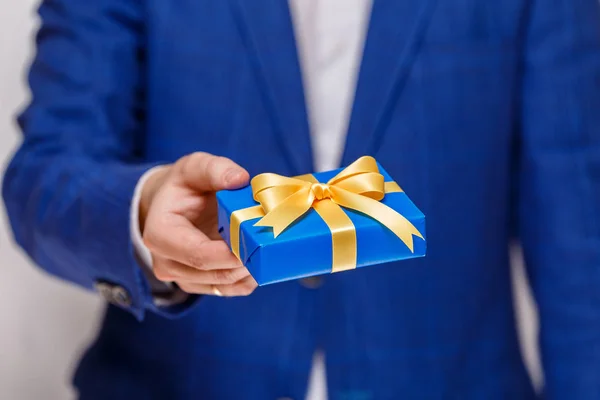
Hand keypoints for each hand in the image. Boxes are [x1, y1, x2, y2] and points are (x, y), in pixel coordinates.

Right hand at [140, 152, 257, 296]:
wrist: (174, 205)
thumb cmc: (184, 186)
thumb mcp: (195, 167)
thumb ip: (215, 169)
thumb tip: (239, 179)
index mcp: (159, 234)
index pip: (198, 254)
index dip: (230, 253)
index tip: (257, 240)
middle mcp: (166, 262)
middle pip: (214, 272)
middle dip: (246, 260)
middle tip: (272, 241)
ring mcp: (182, 278)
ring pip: (224, 284)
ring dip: (250, 269)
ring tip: (268, 246)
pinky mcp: (199, 285)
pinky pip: (229, 290)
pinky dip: (248, 278)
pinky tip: (260, 258)